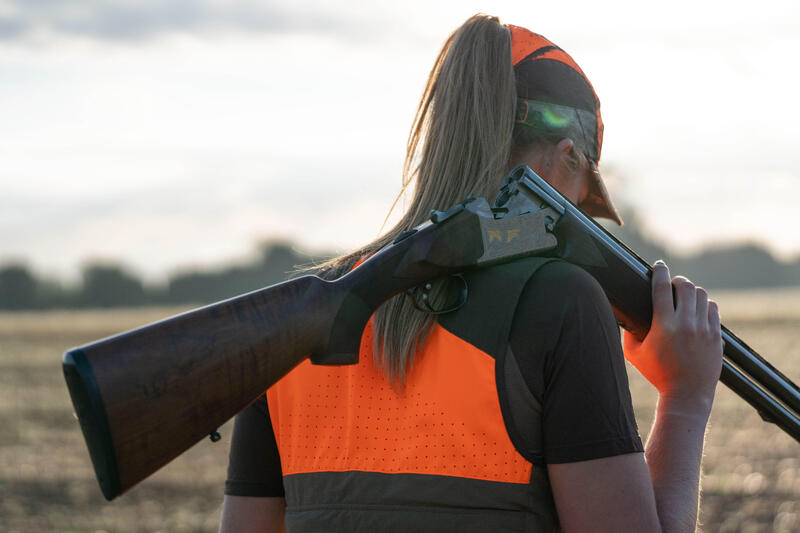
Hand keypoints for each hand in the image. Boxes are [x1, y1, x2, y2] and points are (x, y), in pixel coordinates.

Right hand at [623, 261, 722, 412]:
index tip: (658, 266)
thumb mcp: (633, 354)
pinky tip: (697, 310)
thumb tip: (626, 313)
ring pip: (702, 295)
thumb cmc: (657, 374)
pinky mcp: (717, 336)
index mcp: (663, 326)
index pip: (662, 288)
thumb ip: (628, 331)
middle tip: (672, 284)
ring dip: (691, 292)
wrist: (687, 395)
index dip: (660, 272)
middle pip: (685, 286)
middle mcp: (686, 325)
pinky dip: (704, 305)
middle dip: (677, 280)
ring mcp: (704, 330)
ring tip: (685, 297)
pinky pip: (713, 309)